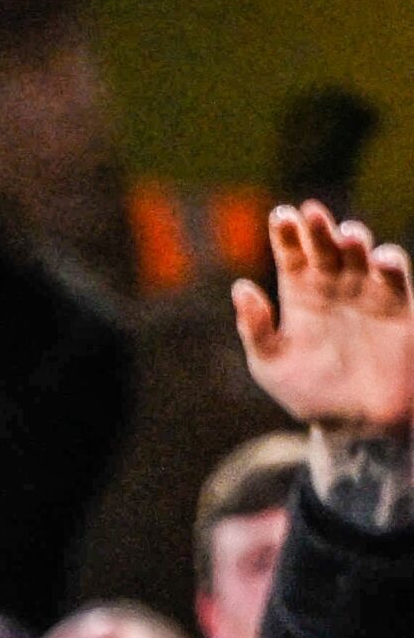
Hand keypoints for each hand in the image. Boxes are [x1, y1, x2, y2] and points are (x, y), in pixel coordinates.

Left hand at [237, 203, 413, 435]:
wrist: (355, 425)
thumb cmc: (309, 394)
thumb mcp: (270, 364)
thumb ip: (255, 328)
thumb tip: (240, 287)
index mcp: (301, 297)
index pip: (292, 257)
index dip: (287, 235)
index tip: (280, 216)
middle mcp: (335, 289)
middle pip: (326, 250)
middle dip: (319, 230)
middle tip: (311, 212)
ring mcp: (368, 296)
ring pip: (363, 258)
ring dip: (356, 243)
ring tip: (346, 234)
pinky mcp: (400, 310)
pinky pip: (398, 282)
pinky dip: (393, 266)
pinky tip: (383, 258)